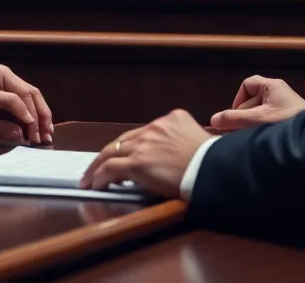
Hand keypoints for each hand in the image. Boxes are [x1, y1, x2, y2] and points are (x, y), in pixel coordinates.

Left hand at [0, 64, 53, 143]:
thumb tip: (19, 134)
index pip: (15, 97)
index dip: (25, 115)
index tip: (32, 133)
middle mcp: (4, 76)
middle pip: (29, 94)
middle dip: (39, 117)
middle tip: (44, 137)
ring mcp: (9, 83)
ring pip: (33, 98)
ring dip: (41, 117)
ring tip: (47, 135)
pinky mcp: (11, 93)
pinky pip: (28, 103)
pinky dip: (35, 117)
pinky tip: (41, 130)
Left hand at [80, 110, 213, 197]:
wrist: (214, 170)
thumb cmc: (215, 161)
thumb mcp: (202, 139)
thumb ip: (187, 139)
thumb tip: (185, 152)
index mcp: (172, 119)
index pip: (143, 132)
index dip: (131, 145)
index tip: (125, 154)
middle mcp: (155, 127)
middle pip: (123, 140)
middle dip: (109, 153)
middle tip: (98, 165)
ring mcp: (144, 144)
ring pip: (111, 152)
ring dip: (97, 166)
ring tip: (90, 177)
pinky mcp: (138, 163)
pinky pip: (110, 168)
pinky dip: (99, 176)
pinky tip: (95, 184)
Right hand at [209, 75, 304, 131]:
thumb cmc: (288, 123)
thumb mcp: (257, 120)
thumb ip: (234, 119)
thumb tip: (213, 120)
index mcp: (272, 87)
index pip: (248, 85)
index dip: (238, 99)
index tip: (236, 116)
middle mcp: (280, 94)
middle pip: (253, 101)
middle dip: (245, 117)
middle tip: (241, 132)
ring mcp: (287, 108)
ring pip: (261, 114)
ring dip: (254, 126)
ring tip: (253, 138)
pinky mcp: (291, 121)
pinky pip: (271, 122)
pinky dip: (264, 130)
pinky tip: (263, 140)